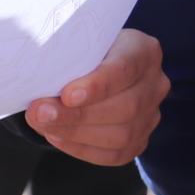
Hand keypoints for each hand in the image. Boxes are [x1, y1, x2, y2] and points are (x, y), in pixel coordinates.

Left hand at [26, 29, 168, 163]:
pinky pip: (115, 154)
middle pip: (125, 107)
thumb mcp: (78, 40)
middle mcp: (155, 83)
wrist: (92, 66)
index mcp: (143, 50)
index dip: (98, 85)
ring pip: (122, 134)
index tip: (66, 96)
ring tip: (43, 124)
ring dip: (75, 133)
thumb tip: (39, 80)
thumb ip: (68, 56)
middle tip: (40, 113)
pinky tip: (57, 136)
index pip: (125, 68)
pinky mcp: (140, 140)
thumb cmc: (82, 49)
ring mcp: (151, 114)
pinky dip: (82, 148)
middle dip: (77, 114)